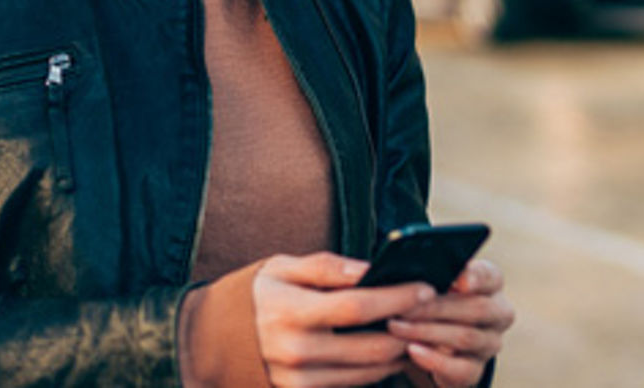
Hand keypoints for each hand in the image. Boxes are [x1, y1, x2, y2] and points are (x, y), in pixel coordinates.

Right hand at [252, 252, 437, 387]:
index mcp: (289, 311)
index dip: (396, 298)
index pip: (357, 307)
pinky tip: (388, 349)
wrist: (211, 340)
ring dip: (400, 352)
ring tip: (416, 328)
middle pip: (372, 347)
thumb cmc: (253, 295)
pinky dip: (377, 369)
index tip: (424, 286)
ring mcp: (299, 381)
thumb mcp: (280, 267)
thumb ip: (326, 267)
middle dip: (409, 328)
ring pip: (370, 372)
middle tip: (431, 311)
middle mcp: (296, 352)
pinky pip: (353, 386)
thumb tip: (370, 269)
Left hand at [385, 259, 514, 387]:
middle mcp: (498, 313)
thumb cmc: (434, 295)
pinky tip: (412, 350)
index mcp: (491, 284)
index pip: (490, 276)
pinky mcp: (476, 368)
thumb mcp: (433, 280)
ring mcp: (489, 343)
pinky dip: (435, 360)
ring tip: (397, 326)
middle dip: (436, 308)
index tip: (460, 282)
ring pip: (465, 337)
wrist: (436, 336)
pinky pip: (460, 368)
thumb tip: (412, 275)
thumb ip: (431, 274)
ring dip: (427, 331)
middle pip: (476, 308)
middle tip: (403, 307)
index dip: (476, 277)